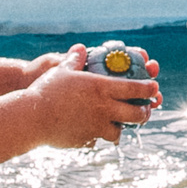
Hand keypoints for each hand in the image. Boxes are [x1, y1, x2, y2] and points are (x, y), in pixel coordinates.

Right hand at [29, 49, 160, 146]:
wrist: (32, 118)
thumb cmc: (46, 90)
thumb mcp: (61, 70)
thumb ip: (74, 59)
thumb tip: (80, 48)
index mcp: (102, 88)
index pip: (135, 88)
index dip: (148, 88)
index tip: (154, 87)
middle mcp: (104, 108)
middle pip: (136, 113)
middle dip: (144, 112)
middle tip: (145, 109)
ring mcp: (97, 126)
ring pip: (120, 131)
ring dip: (123, 127)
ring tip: (122, 123)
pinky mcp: (87, 139)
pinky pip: (100, 139)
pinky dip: (102, 136)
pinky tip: (99, 133)